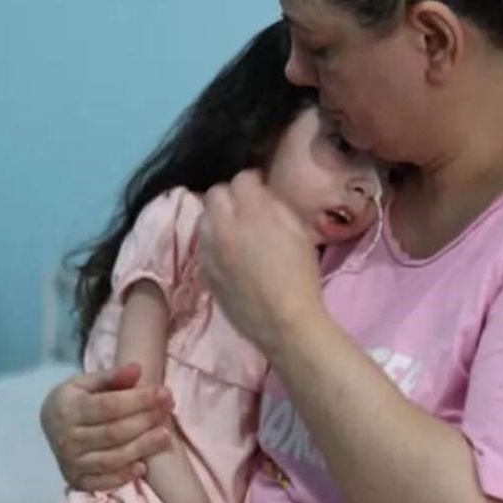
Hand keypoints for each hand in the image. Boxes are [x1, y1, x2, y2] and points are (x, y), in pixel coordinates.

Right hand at [39, 363, 174, 490]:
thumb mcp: (86, 382)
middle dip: (145, 420)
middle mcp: (67, 438)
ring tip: (165, 434)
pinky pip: (102, 483)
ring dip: (141, 447)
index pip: (108, 406)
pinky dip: (123, 476)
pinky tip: (143, 466)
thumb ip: (112, 376)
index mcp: (68, 409)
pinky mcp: (76, 480)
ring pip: (111, 459)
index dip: (139, 400)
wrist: (49, 425)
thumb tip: (137, 368)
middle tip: (169, 408)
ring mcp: (71, 462)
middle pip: (113, 433)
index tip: (163, 392)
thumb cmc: (75, 399)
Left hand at [197, 170, 326, 354]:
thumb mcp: (298, 232)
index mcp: (251, 212)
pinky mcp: (204, 271)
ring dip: (218, 218)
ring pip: (203, 219)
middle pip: (215, 194)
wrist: (284, 323)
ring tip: (234, 230)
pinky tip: (228, 253)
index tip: (262, 189)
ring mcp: (209, 249)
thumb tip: (261, 194)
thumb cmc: (300, 277)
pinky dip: (213, 242)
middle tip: (246, 208)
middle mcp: (223, 225)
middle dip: (230, 195)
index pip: (241, 179)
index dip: (254, 182)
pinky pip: (202, 245)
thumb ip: (275, 206)